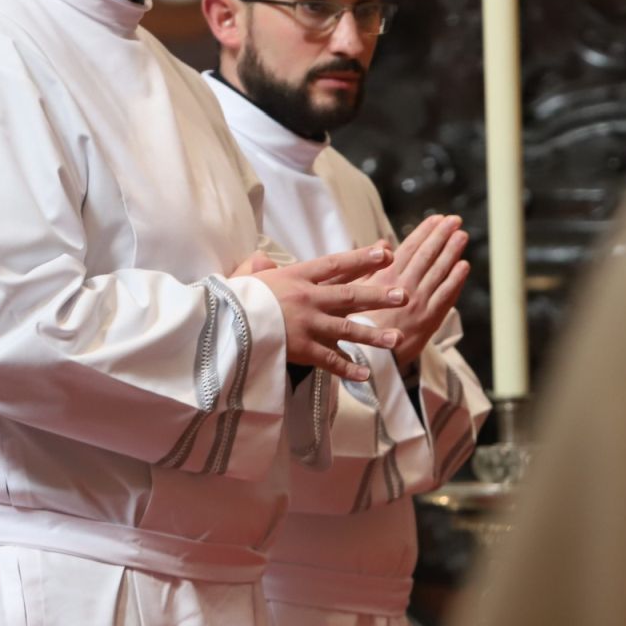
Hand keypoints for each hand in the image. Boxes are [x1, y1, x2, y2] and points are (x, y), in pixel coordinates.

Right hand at [244, 245, 410, 381]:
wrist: (222, 324)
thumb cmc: (232, 299)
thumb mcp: (246, 276)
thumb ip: (259, 268)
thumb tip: (262, 260)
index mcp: (296, 276)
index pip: (335, 264)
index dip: (361, 258)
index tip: (386, 250)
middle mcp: (307, 298)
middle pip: (350, 295)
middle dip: (379, 295)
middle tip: (403, 294)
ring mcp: (307, 325)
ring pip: (348, 329)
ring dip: (373, 335)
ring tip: (396, 338)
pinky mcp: (301, 349)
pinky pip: (330, 361)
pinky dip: (348, 369)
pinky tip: (366, 374)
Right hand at [369, 215, 470, 366]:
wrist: (367, 356)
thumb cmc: (360, 321)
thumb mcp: (358, 289)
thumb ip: (371, 265)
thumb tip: (383, 243)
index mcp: (385, 278)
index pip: (409, 248)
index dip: (424, 232)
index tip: (436, 218)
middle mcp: (403, 287)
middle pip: (426, 256)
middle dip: (441, 235)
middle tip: (454, 220)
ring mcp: (418, 303)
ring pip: (438, 272)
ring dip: (452, 252)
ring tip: (462, 235)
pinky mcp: (428, 319)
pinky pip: (446, 296)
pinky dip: (455, 280)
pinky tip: (463, 266)